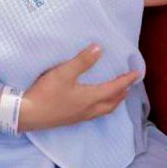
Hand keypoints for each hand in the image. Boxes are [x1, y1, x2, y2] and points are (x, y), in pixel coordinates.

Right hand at [17, 45, 139, 131]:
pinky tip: (95, 102)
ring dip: (113, 101)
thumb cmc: (47, 92)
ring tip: (116, 94)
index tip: (137, 74)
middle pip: (111, 102)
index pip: (113, 88)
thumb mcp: (63, 73)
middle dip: (122, 93)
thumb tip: (99, 49)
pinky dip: (102, 106)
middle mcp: (89, 109)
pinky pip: (95, 113)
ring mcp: (80, 116)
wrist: (29, 114)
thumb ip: (82, 61)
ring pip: (104, 109)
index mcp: (90, 98)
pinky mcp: (71, 118)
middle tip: (129, 84)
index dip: (125, 81)